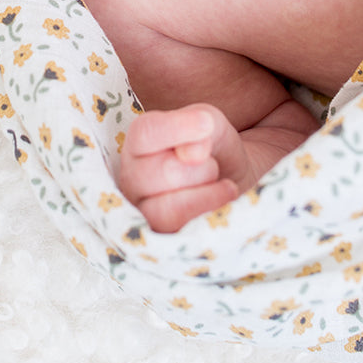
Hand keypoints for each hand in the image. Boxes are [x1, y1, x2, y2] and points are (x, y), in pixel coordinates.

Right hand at [119, 103, 247, 232]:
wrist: (231, 178)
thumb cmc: (212, 147)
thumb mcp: (211, 123)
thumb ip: (202, 125)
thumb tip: (193, 153)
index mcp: (139, 142)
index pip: (144, 132)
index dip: (176, 128)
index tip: (207, 124)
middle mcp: (131, 178)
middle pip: (159, 173)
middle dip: (199, 167)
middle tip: (211, 163)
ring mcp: (140, 213)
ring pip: (164, 210)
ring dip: (204, 193)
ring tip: (219, 183)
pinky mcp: (158, 239)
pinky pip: (176, 232)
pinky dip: (208, 211)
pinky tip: (225, 198)